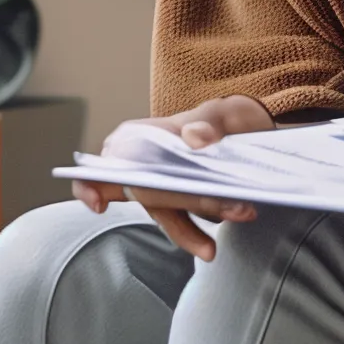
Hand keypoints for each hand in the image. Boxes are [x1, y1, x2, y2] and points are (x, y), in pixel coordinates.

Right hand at [71, 96, 274, 259]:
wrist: (253, 134)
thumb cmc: (224, 119)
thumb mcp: (221, 112)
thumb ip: (209, 121)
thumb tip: (194, 137)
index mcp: (141, 139)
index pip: (102, 165)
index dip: (91, 187)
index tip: (99, 204)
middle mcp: (146, 169)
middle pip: (145, 197)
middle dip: (176, 208)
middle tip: (224, 207)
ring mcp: (165, 191)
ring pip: (169, 217)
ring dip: (194, 229)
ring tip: (232, 222)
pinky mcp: (187, 208)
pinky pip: (188, 224)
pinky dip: (204, 231)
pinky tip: (228, 226)